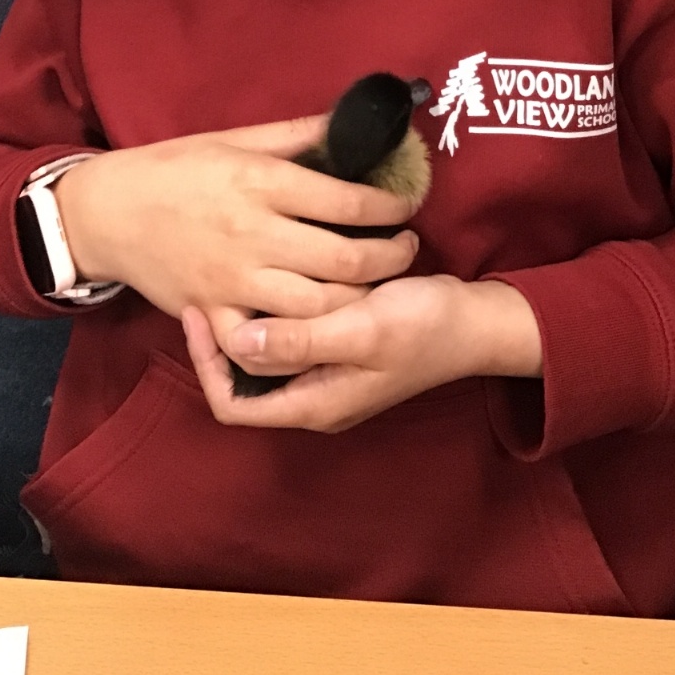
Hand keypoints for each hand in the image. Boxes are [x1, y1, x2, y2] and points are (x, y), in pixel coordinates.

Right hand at [54, 116, 419, 321]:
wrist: (107, 212)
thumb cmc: (173, 168)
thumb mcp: (234, 138)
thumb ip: (297, 134)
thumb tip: (351, 122)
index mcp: (262, 183)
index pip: (350, 202)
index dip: (393, 206)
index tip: (408, 205)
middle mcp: (254, 235)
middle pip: (347, 261)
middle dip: (392, 257)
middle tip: (406, 249)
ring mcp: (234, 281)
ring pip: (318, 308)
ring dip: (359, 301)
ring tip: (375, 285)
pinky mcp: (214, 313)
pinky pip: (265, 344)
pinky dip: (297, 343)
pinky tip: (321, 329)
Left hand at [182, 275, 542, 433]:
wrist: (477, 320)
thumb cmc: (425, 327)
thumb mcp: (363, 331)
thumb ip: (301, 341)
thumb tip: (237, 344)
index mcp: (313, 404)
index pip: (232, 402)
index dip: (204, 362)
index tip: (197, 309)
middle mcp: (311, 394)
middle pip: (240, 378)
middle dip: (217, 335)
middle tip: (204, 282)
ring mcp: (324, 371)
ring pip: (263, 353)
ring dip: (244, 318)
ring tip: (228, 272)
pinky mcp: (336, 345)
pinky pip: (287, 334)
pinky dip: (272, 307)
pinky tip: (268, 270)